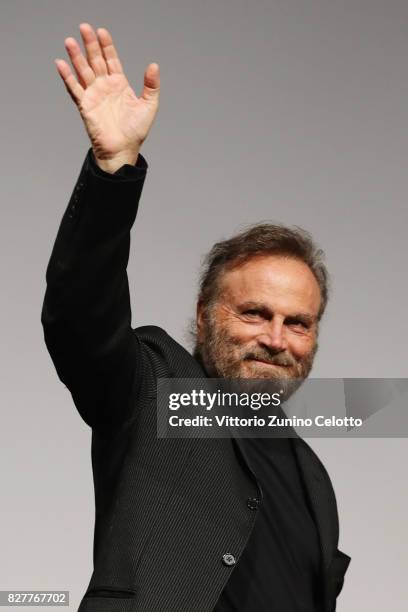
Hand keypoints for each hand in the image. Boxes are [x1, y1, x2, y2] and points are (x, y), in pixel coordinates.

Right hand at [55, 23, 159, 172]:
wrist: (123, 149)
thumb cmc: (136, 131)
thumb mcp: (149, 105)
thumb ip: (151, 85)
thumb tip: (154, 65)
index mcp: (119, 84)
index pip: (111, 60)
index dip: (107, 46)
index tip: (102, 32)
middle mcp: (105, 87)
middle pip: (95, 61)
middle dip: (90, 45)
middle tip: (84, 28)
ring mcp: (94, 95)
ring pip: (83, 71)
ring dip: (76, 57)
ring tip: (70, 41)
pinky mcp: (85, 106)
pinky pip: (74, 89)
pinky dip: (67, 77)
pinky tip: (61, 64)